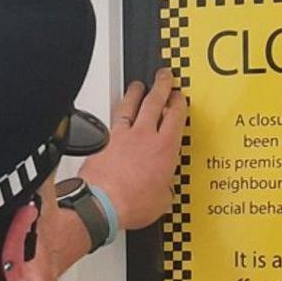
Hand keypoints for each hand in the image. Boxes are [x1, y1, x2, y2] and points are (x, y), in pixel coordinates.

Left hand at [78, 67, 185, 230]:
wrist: (102, 204)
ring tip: (138, 85)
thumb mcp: (160, 201)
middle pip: (155, 101)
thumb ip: (164, 190)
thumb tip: (161, 192)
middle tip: (163, 76)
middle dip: (161, 86)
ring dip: (136, 93)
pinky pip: (111, 120)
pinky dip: (115, 114)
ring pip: (130, 105)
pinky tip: (114, 111)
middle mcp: (143, 137)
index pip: (176, 116)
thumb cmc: (130, 203)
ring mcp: (121, 136)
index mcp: (164, 149)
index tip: (179, 97)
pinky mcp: (102, 141)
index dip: (179, 103)